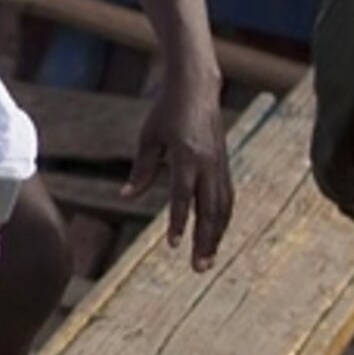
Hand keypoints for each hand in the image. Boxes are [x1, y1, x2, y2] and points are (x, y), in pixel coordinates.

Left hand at [131, 70, 233, 267]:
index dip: (178, 221)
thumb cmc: (166, 111)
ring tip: (207, 260)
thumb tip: (127, 196)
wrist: (197, 86)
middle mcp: (207, 163)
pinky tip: (216, 235)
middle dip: (205, 240)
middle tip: (199, 268)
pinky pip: (227, 197)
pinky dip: (222, 219)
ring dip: (216, 236)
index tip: (173, 244)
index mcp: (186, 155)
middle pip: (210, 209)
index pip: (183, 196)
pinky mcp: (224, 164)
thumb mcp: (149, 138)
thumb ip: (142, 169)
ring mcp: (219, 164)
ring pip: (222, 207)